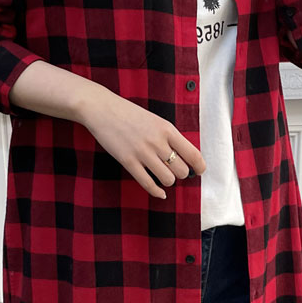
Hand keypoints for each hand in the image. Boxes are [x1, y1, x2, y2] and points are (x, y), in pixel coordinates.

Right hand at [79, 89, 205, 198]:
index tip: (200, 171)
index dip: (199, 166)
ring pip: (167, 179)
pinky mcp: (128, 162)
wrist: (102, 109)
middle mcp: (157, 142)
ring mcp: (142, 153)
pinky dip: (156, 192)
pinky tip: (160, 193)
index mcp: (167, 129)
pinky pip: (148, 184)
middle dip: (181, 174)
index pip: (192, 154)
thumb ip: (169, 137)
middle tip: (174, 171)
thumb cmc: (129, 114)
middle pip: (182, 170)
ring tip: (163, 176)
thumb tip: (183, 158)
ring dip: (168, 181)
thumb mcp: (155, 121)